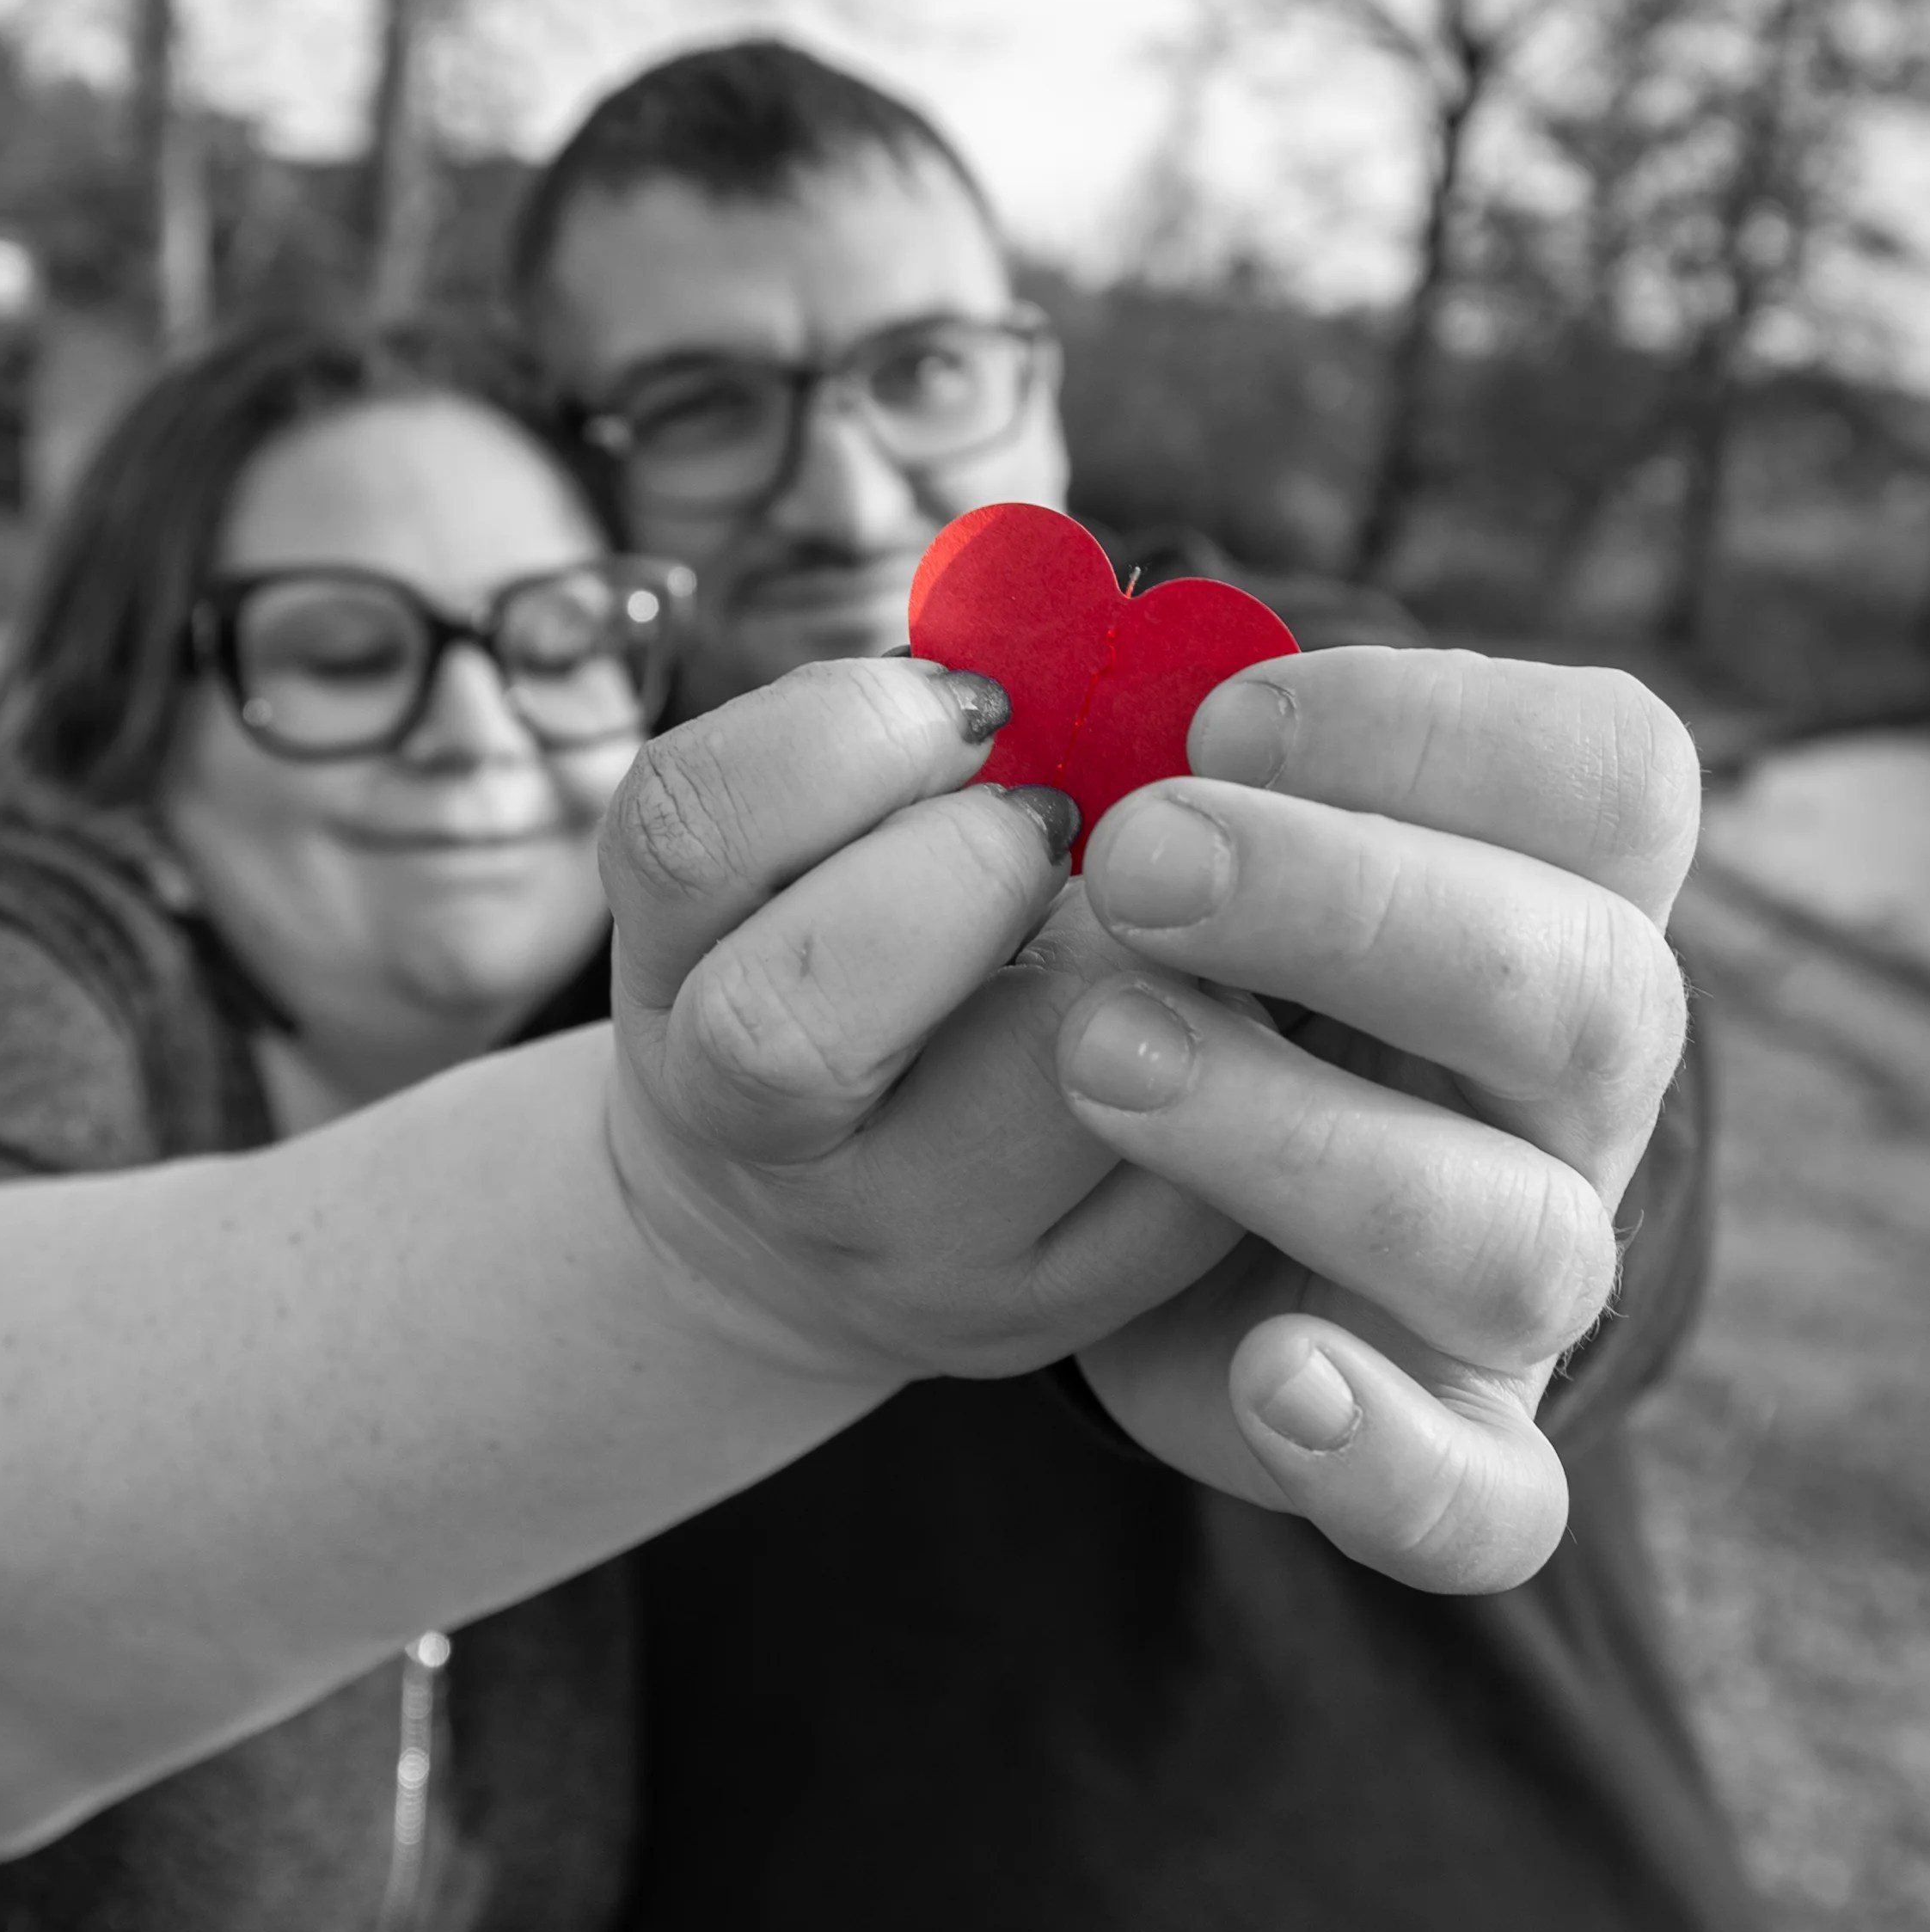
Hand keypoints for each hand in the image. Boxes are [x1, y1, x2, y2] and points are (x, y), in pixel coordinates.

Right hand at [598, 657, 1243, 1385]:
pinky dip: (1253, 1054)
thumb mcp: (812, 854)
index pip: (687, 831)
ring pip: (1036, 1108)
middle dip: (960, 876)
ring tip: (1183, 909)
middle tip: (1061, 824)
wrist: (792, 1232)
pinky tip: (1247, 996)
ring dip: (1151, 958)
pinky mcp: (1045, 1316)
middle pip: (786, 1029)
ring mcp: (897, 1246)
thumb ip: (912, 740)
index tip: (974, 701)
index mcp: (677, 965)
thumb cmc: (845, 963)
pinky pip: (1183, 1182)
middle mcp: (752, 1133)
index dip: (842, 731)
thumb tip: (1104, 615)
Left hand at [1055, 647, 1699, 1592]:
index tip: (1212, 715)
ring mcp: (1513, 1271)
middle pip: (1586, 995)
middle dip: (1354, 908)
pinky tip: (1269, 1376)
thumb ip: (1156, 754)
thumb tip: (1095, 686)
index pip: (1610, 780)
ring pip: (1517, 1241)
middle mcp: (1562, 1085)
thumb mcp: (1147, 827)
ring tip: (1099, 1054)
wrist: (1070, 1185)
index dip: (1429, 727)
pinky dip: (1389, 1453)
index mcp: (1533, 892)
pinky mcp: (1436, 1440)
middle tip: (1133, 859)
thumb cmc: (1142, 955)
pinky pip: (1488, 1499)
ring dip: (1304, 1138)